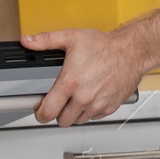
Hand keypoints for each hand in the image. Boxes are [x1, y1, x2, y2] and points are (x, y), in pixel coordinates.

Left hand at [23, 27, 147, 126]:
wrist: (131, 52)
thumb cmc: (104, 46)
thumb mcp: (71, 37)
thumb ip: (45, 40)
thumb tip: (27, 41)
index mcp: (70, 82)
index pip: (48, 112)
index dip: (40, 114)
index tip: (40, 110)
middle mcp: (83, 96)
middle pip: (62, 121)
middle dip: (57, 113)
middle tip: (59, 101)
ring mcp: (97, 104)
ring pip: (77, 121)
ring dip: (74, 113)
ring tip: (75, 97)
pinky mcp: (109, 108)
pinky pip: (93, 118)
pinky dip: (89, 111)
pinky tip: (89, 97)